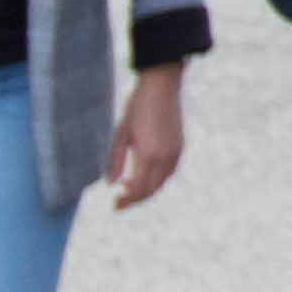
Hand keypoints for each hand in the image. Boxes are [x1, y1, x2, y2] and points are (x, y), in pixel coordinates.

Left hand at [108, 62, 186, 211]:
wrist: (162, 86)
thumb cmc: (137, 106)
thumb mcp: (121, 133)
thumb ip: (116, 160)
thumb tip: (111, 184)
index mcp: (148, 154)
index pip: (137, 189)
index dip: (126, 201)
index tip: (114, 205)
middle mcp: (165, 157)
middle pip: (150, 190)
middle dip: (135, 200)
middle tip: (119, 204)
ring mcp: (175, 153)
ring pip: (161, 183)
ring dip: (145, 192)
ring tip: (128, 192)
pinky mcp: (180, 147)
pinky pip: (168, 173)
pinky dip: (156, 181)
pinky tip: (143, 177)